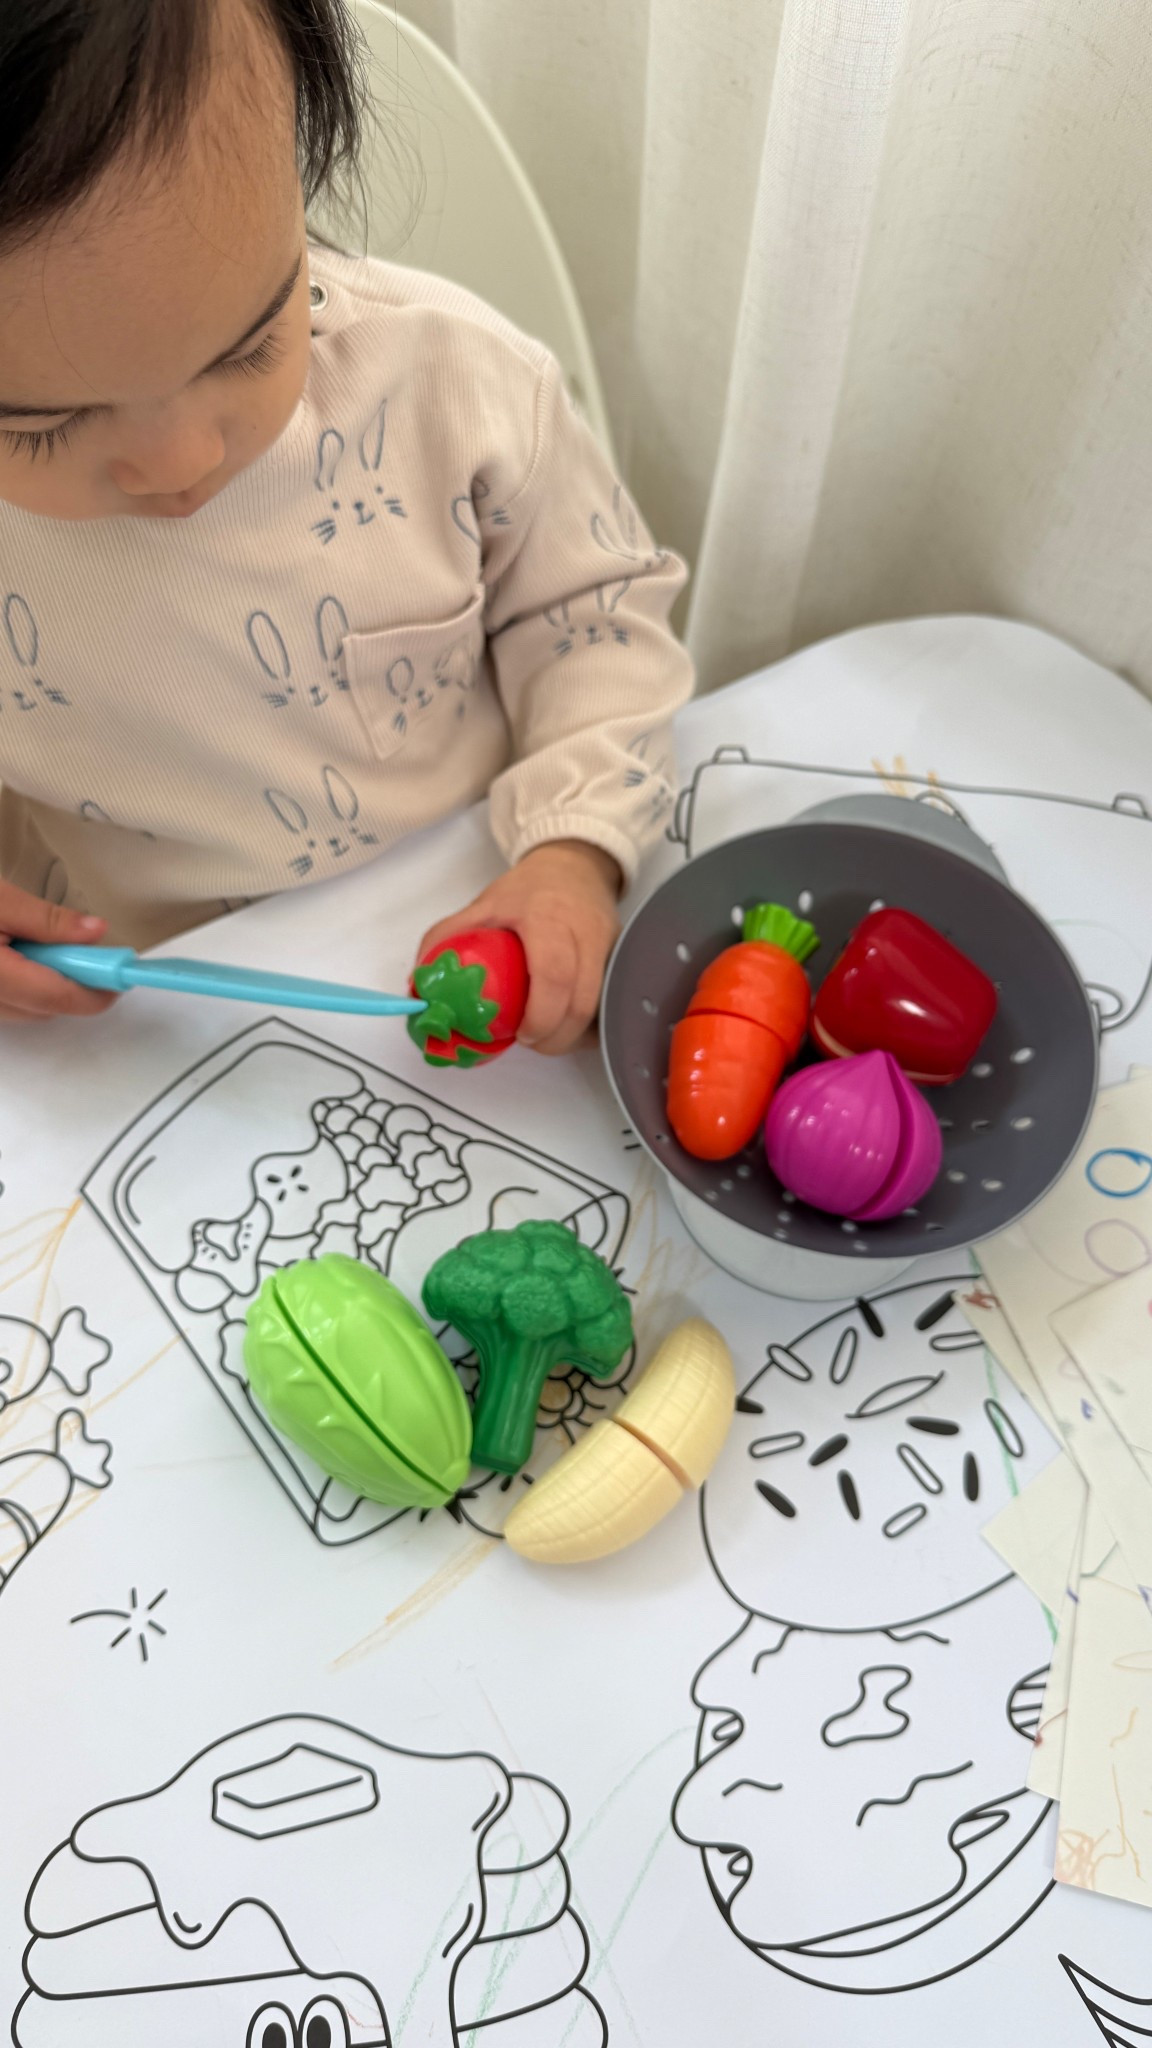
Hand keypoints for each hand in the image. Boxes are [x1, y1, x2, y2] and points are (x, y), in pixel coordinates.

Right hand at [0, 885, 117, 1021]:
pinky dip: (27, 985)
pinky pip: (13, 1005)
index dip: (97, 988)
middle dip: (74, 982)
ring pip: (31, 1010)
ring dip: (49, 984)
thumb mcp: (1, 901)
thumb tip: (95, 931)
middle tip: (81, 949)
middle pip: (48, 1008)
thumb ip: (46, 920)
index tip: (121, 972)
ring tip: (39, 946)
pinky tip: (21, 956)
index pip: (59, 997)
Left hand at [416, 840, 621, 1055]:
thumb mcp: (483, 904)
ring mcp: (610, 945)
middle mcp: (586, 931)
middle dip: (557, 1036)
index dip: (540, 1014)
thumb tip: (420, 987)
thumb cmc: (526, 891)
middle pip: (582, 1000)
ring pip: (600, 1006)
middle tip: (531, 1043)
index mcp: (547, 917)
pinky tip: (570, 1026)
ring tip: (547, 1037)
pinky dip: (591, 1024)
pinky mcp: (622, 956)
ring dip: (575, 1034)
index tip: (521, 1034)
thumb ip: (447, 938)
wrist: (576, 865)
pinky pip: (610, 1000)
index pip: (554, 973)